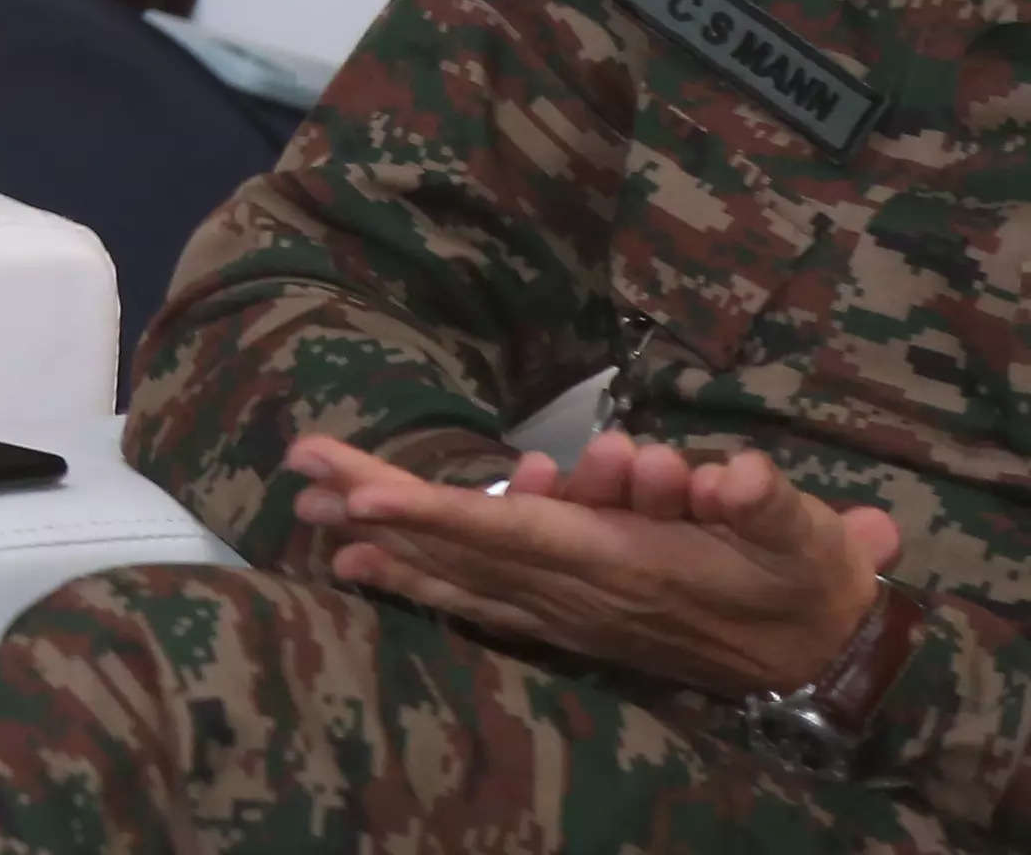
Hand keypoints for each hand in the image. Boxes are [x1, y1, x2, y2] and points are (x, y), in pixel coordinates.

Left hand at [287, 428, 890, 696]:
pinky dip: (424, 581)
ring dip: (386, 541)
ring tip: (313, 509)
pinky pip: (482, 601)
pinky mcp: (572, 621)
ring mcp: (570, 613)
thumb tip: (732, 475)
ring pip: (461, 576)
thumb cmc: (807, 576)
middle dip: (381, 508)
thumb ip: (767, 501)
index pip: (511, 533)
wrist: (825, 658)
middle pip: (463, 547)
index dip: (437, 515)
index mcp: (624, 564)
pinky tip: (373, 565)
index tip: (366, 495)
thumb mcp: (804, 532)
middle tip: (300, 466)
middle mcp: (580, 594)